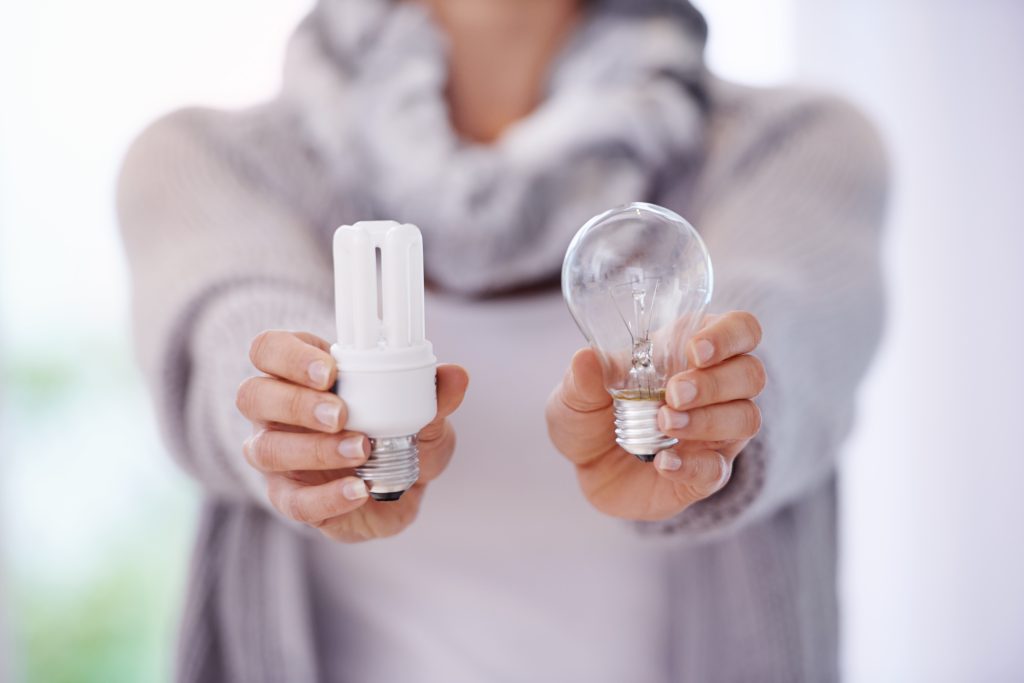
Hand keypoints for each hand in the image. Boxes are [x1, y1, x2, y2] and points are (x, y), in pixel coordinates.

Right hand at [236, 330, 467, 541]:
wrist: (400, 488)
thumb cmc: (400, 433)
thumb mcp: (424, 413)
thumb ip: (435, 395)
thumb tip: (456, 375)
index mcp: (301, 373)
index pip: (268, 349)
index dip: (289, 356)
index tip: (329, 369)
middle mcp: (276, 412)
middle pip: (253, 395)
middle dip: (296, 403)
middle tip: (341, 413)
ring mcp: (277, 455)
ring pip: (265, 449)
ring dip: (313, 449)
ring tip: (360, 450)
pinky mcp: (289, 497)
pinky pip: (292, 501)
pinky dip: (326, 496)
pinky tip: (358, 490)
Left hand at [546, 311, 764, 520]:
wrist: (587, 470)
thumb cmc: (591, 416)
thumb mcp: (576, 394)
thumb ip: (582, 378)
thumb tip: (586, 358)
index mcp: (691, 351)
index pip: (740, 329)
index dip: (728, 336)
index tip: (696, 350)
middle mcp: (716, 389)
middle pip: (751, 373)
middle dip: (715, 382)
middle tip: (673, 392)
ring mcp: (717, 432)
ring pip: (746, 418)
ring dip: (708, 420)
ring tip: (664, 423)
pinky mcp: (706, 473)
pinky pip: (718, 469)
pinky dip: (692, 465)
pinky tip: (663, 462)